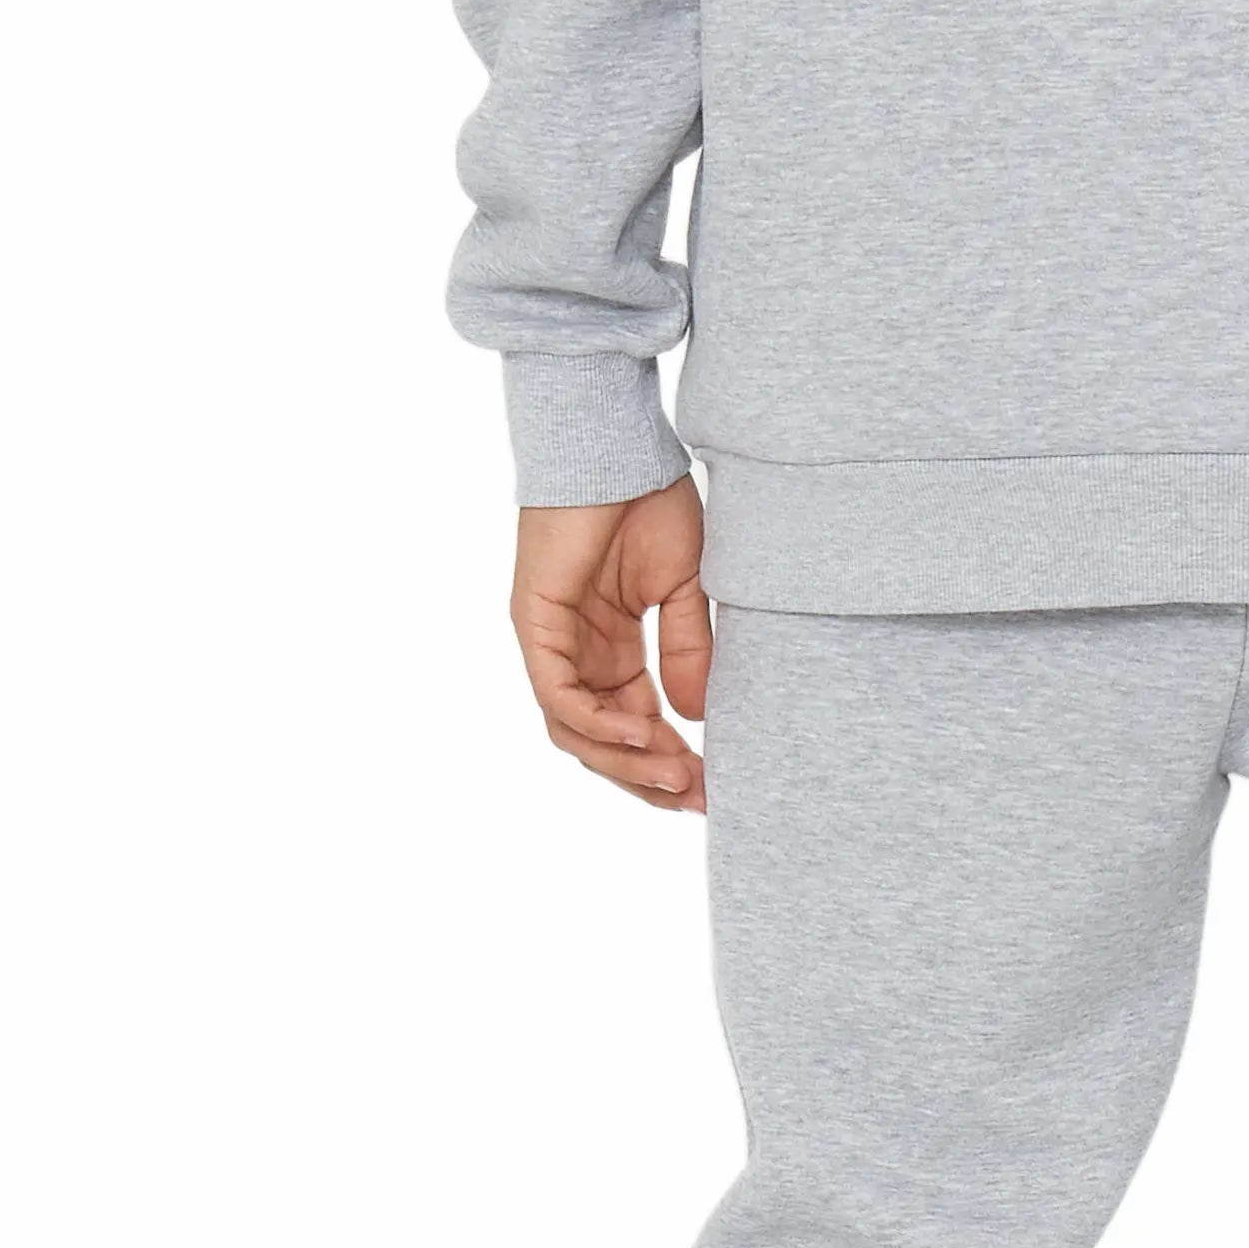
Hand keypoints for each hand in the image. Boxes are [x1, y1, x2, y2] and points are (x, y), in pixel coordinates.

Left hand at [509, 485, 712, 811]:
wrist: (617, 448)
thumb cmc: (648, 503)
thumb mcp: (685, 589)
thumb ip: (689, 651)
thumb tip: (700, 717)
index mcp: (610, 648)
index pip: (634, 725)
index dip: (671, 761)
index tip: (713, 787)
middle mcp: (576, 655)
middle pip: (602, 742)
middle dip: (650, 777)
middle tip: (698, 798)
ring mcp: (552, 644)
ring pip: (577, 733)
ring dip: (626, 762)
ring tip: (677, 776)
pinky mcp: (535, 627)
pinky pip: (559, 697)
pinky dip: (600, 724)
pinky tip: (648, 737)